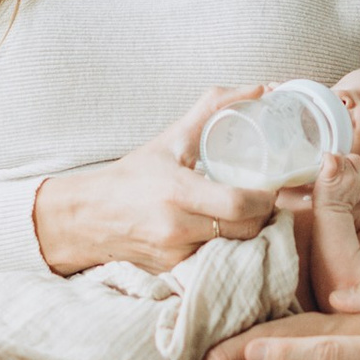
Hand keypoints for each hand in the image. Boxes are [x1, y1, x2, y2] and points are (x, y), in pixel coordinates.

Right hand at [32, 91, 276, 277]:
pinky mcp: (173, 270)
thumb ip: (214, 109)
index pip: (239, 204)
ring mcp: (175, 253)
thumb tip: (259, 88)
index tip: (271, 186)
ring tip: (248, 214)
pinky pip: (214, 260)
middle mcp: (176, 227)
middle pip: (245, 230)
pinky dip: (225, 248)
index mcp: (177, 191)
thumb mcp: (171, 139)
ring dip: (248, 233)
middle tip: (265, 199)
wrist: (88, 217)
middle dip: (263, 215)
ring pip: (234, 248)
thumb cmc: (132, 176)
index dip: (265, 198)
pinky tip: (224, 233)